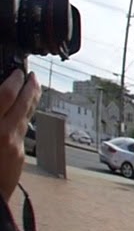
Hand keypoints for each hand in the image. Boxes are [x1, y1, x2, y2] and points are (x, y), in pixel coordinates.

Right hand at [0, 71, 39, 202]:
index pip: (6, 96)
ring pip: (27, 118)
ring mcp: (16, 147)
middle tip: (33, 76)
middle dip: (30, 87)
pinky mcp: (19, 158)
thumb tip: (2, 100)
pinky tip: (19, 118)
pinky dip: (22, 121)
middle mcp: (6, 135)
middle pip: (24, 104)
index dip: (14, 81)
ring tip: (31, 90)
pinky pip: (22, 134)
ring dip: (29, 102)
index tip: (18, 72)